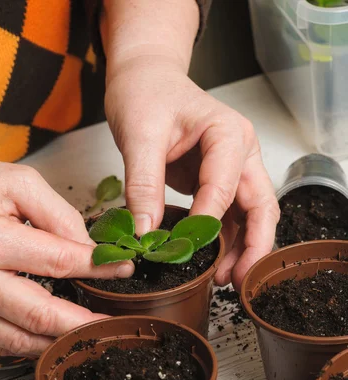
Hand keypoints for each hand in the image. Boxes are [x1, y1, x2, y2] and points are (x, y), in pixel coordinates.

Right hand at [0, 158, 133, 355]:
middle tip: (112, 323)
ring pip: (21, 339)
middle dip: (85, 322)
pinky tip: (54, 338)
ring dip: (60, 341)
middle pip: (41, 314)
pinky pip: (1, 344)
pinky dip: (32, 345)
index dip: (99, 268)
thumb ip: (58, 215)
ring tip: (90, 335)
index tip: (123, 269)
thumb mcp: (16, 183)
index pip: (60, 261)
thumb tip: (90, 250)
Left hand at [105, 55, 278, 289]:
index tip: (184, 247)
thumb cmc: (146, 94)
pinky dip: (227, 243)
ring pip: (252, 217)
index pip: (226, 187)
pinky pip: (231, 218)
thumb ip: (143, 185)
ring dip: (243, 250)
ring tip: (225, 280)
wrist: (145, 80)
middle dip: (253, 246)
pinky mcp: (219, 183)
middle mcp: (241, 153)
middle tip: (236, 280)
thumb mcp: (139, 136)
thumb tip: (144, 233)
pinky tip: (216, 264)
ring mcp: (234, 169)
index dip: (207, 223)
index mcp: (229, 134)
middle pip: (260, 207)